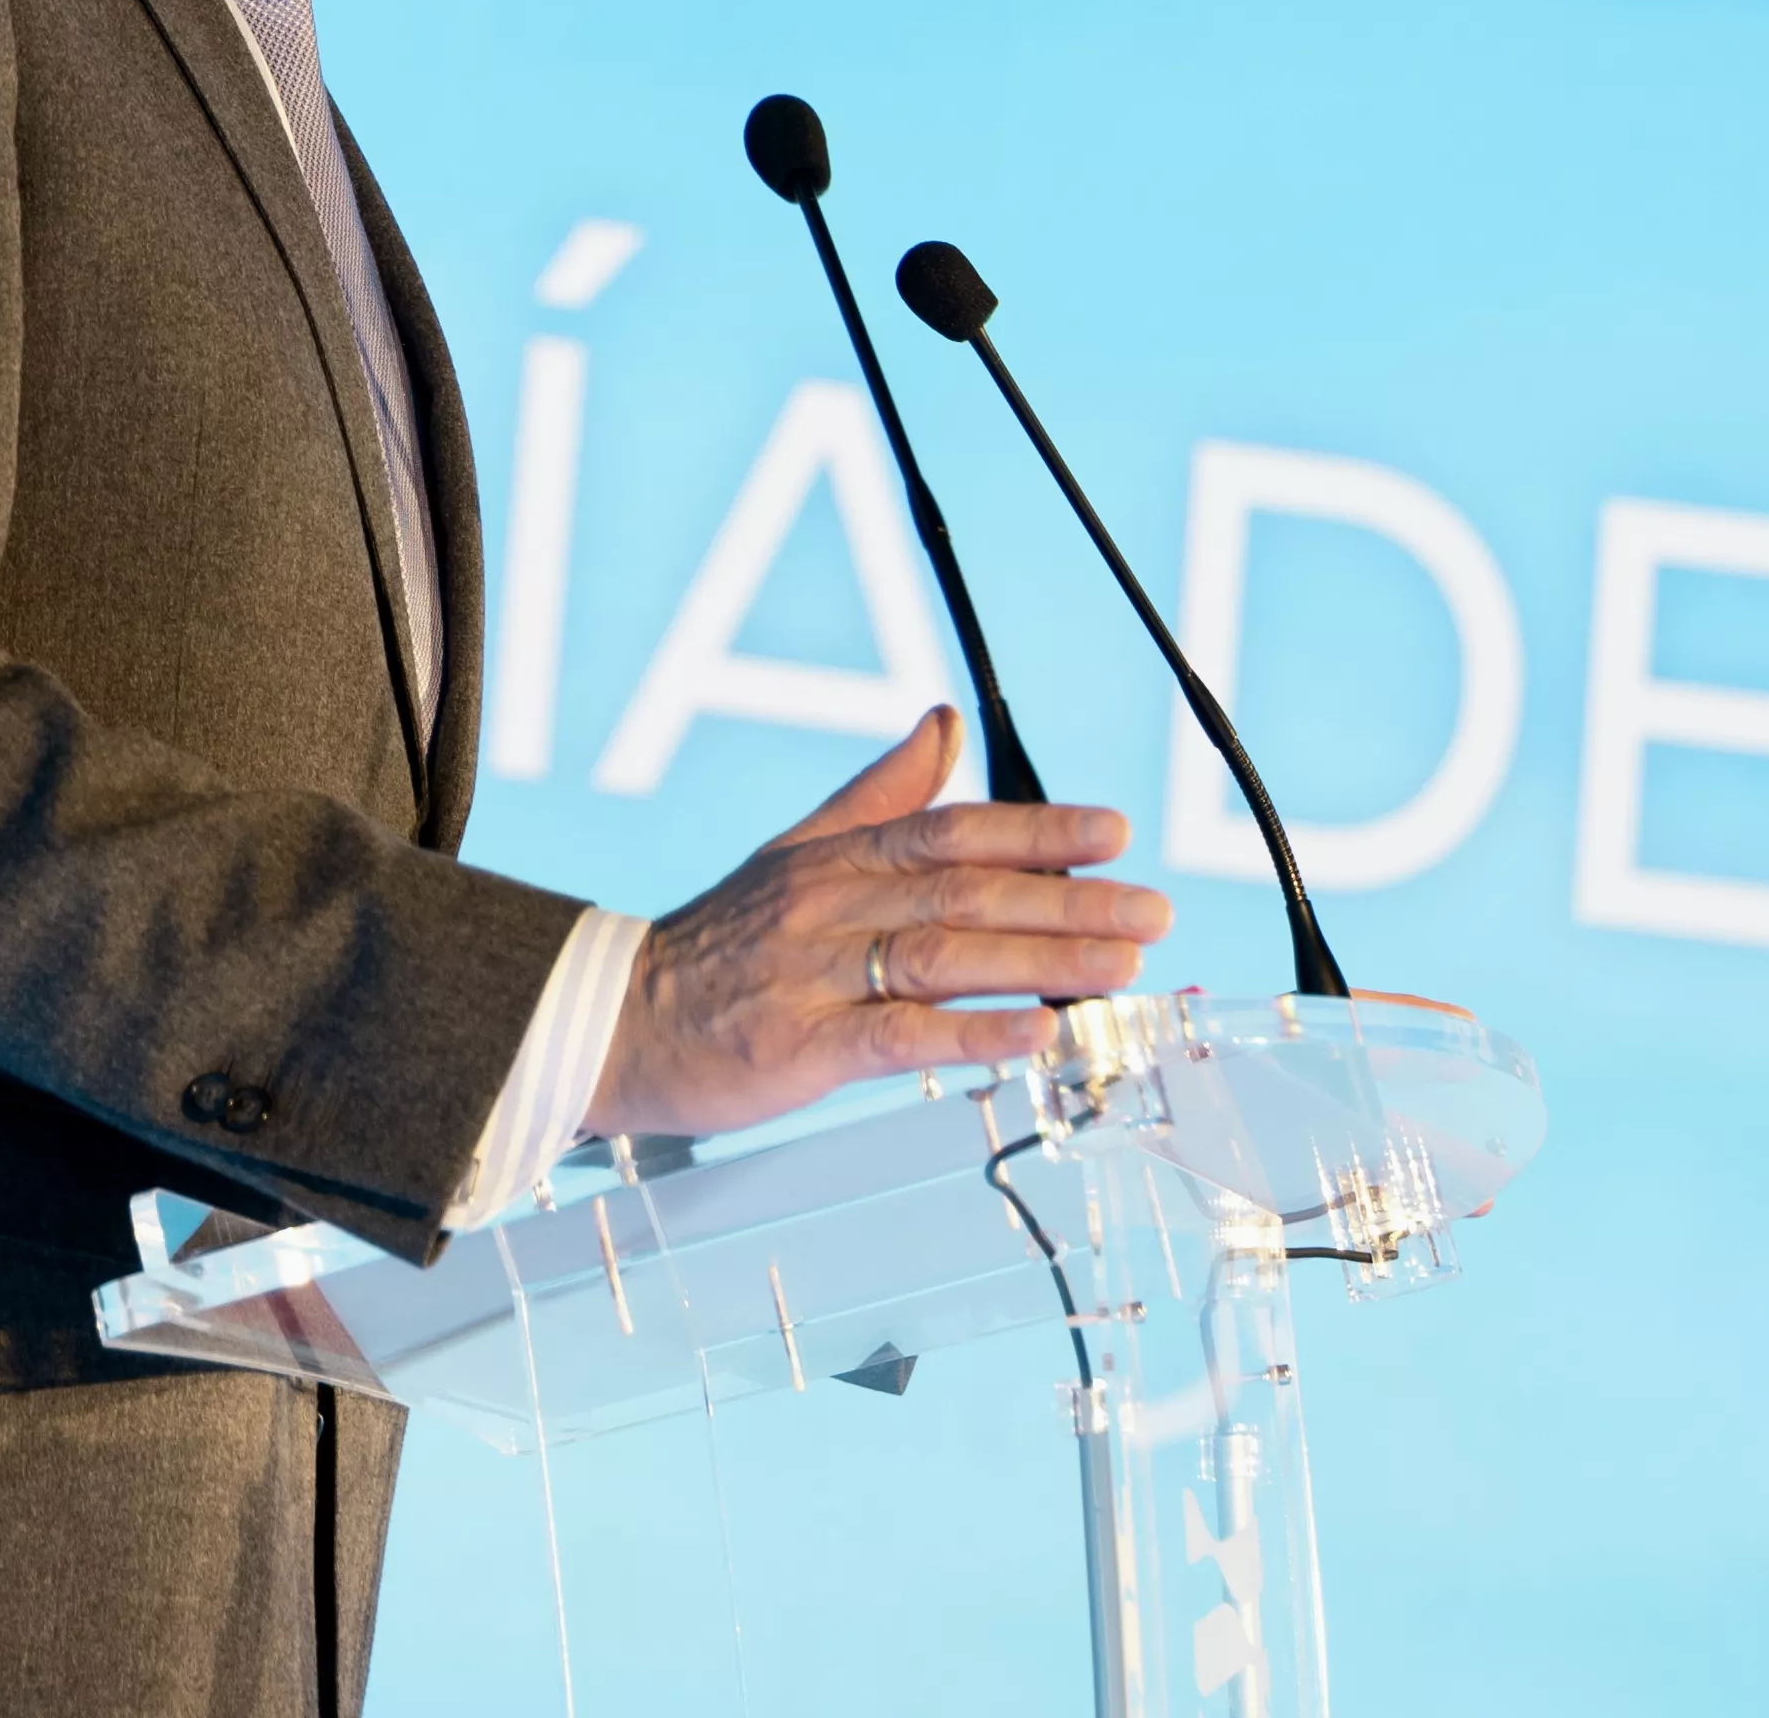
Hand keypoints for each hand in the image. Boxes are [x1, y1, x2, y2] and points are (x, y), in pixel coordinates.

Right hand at [578, 706, 1174, 1141]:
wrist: (617, 1019)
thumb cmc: (717, 942)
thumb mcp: (794, 850)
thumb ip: (879, 793)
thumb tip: (944, 722)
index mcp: (837, 856)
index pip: (953, 829)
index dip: (1038, 828)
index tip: (1115, 833)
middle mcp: (831, 904)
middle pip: (965, 893)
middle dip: (1068, 900)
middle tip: (1151, 912)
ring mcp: (815, 974)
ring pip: (944, 957)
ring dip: (1041, 961)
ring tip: (1120, 967)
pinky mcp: (801, 1046)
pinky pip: (898, 1036)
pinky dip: (973, 1033)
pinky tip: (1035, 1036)